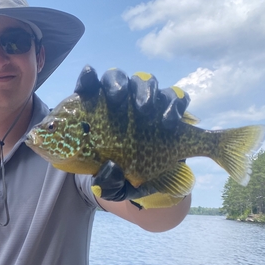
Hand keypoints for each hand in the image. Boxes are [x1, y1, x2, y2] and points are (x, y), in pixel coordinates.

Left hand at [89, 68, 190, 203]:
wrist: (157, 184)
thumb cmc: (127, 178)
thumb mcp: (116, 187)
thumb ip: (109, 184)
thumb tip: (107, 173)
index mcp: (99, 115)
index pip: (90, 89)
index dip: (88, 80)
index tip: (89, 77)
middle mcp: (122, 102)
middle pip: (117, 78)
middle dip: (117, 84)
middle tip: (118, 98)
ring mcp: (147, 103)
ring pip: (145, 81)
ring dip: (145, 91)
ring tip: (145, 110)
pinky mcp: (171, 110)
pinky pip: (175, 97)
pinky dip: (174, 105)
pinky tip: (170, 121)